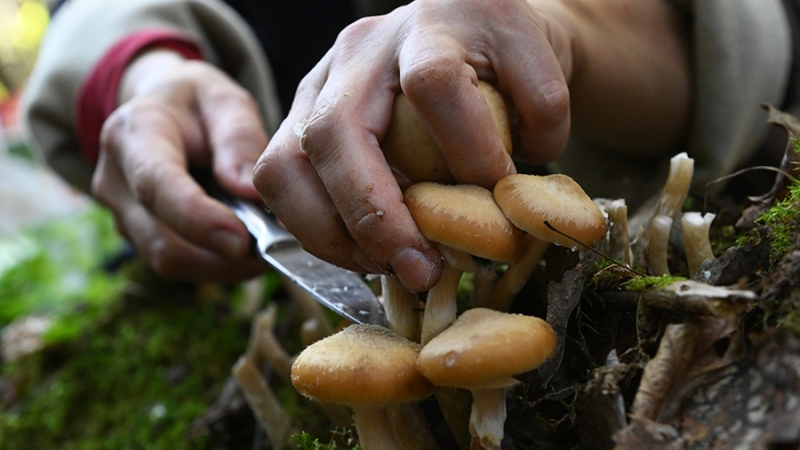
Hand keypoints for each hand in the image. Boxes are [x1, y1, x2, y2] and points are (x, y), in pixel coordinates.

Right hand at [92, 50, 267, 281]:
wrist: (164, 109)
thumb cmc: (199, 104)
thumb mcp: (225, 101)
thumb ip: (238, 140)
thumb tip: (250, 194)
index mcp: (132, 134)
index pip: (156, 186)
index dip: (197, 219)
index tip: (242, 241)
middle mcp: (115, 180)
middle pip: (162, 240)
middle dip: (222, 256)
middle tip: (275, 250)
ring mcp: (121, 213)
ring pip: (170, 261)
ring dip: (223, 265)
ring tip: (265, 248)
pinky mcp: (136, 236)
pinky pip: (177, 264)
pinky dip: (216, 264)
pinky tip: (245, 248)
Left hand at [253, 0, 689, 291]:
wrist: (513, 46)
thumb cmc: (450, 119)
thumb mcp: (401, 156)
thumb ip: (383, 198)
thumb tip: (401, 272)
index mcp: (322, 96)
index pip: (283, 167)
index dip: (320, 231)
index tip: (372, 271)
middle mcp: (358, 52)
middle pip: (334, 130)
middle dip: (375, 216)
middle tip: (422, 269)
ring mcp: (424, 19)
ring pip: (432, 86)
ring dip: (470, 166)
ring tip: (497, 209)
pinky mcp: (498, 8)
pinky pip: (524, 89)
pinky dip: (541, 137)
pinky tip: (538, 152)